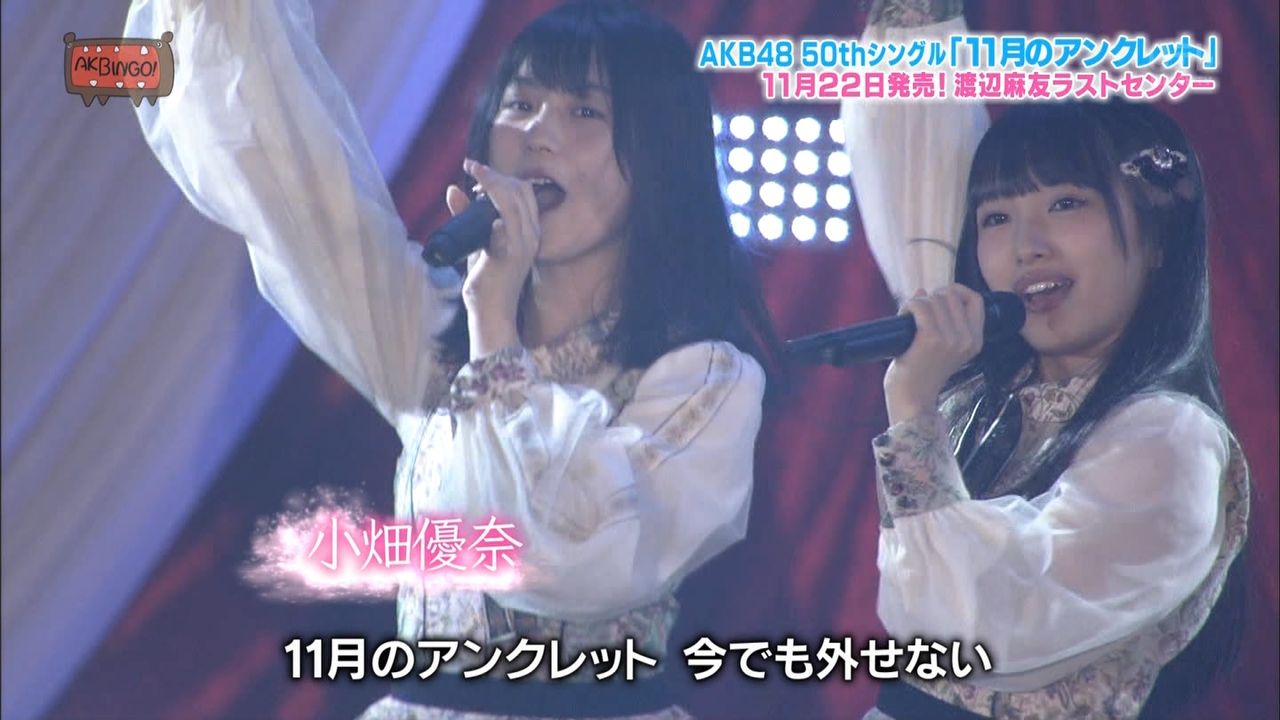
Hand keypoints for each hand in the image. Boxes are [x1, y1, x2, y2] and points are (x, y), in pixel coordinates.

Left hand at [450, 158, 539, 358]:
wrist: (491, 314)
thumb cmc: (486, 282)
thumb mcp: (477, 243)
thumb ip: (468, 217)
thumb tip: (453, 189)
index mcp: (528, 231)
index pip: (524, 192)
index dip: (502, 175)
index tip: (478, 169)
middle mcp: (530, 236)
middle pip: (520, 190)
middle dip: (495, 174)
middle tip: (473, 170)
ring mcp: (521, 246)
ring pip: (513, 201)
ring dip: (491, 183)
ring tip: (474, 177)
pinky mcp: (509, 256)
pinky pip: (504, 226)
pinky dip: (495, 214)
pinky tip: (478, 205)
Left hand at [883, 283, 984, 424]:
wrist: (912, 401)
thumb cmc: (921, 375)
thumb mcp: (941, 348)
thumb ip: (940, 320)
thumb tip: (923, 291)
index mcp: (975, 342)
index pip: (976, 300)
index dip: (957, 291)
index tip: (940, 297)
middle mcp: (967, 339)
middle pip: (950, 296)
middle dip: (931, 298)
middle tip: (917, 313)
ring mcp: (950, 339)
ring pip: (933, 300)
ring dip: (916, 303)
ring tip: (907, 318)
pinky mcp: (931, 338)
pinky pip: (920, 306)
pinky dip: (908, 305)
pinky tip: (903, 315)